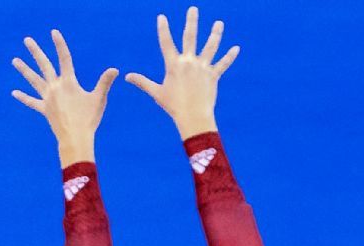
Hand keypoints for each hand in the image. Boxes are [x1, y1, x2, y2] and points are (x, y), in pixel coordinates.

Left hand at [11, 29, 118, 165]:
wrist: (75, 137)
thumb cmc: (89, 119)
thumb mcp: (99, 99)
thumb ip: (105, 82)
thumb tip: (115, 70)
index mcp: (69, 82)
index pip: (64, 58)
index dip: (60, 44)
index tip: (54, 32)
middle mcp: (55, 87)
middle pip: (44, 65)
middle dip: (35, 51)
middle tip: (27, 40)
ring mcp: (48, 98)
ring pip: (34, 80)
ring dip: (24, 70)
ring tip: (14, 60)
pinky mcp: (44, 110)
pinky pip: (32, 102)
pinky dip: (23, 97)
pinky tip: (14, 92)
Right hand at [125, 7, 239, 139]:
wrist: (193, 116)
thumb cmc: (174, 106)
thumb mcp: (156, 92)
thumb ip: (142, 82)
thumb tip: (126, 77)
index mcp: (173, 65)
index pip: (166, 43)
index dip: (163, 29)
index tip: (162, 17)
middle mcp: (189, 62)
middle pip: (190, 37)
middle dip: (191, 22)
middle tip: (193, 9)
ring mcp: (202, 68)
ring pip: (210, 47)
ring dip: (215, 34)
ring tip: (219, 23)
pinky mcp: (213, 76)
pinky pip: (223, 64)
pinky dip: (230, 56)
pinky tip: (236, 48)